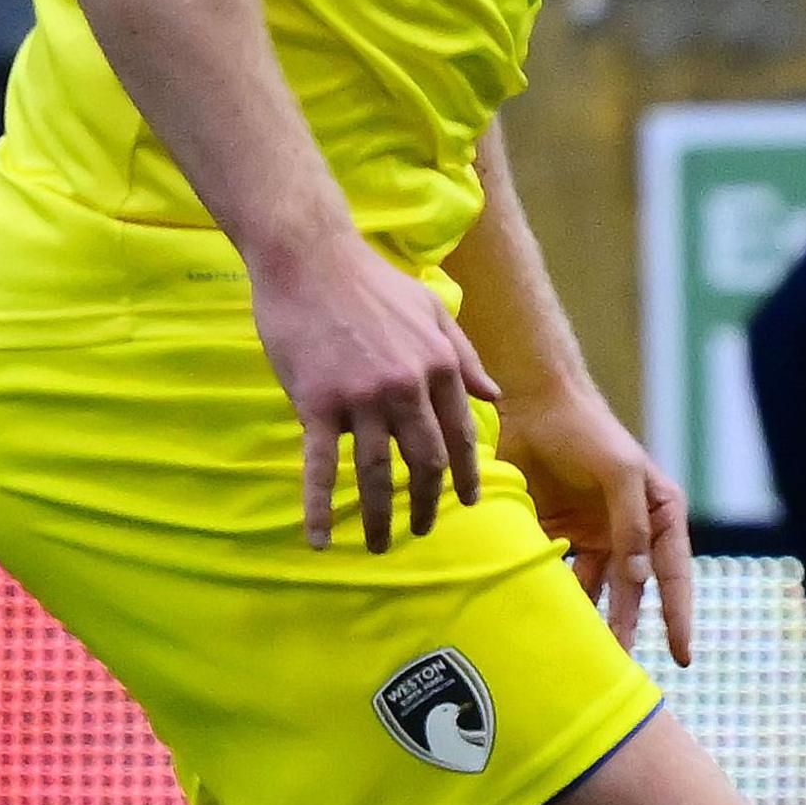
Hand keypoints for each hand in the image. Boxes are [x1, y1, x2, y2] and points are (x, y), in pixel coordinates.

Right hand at [251, 231, 494, 552]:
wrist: (312, 259)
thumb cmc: (372, 282)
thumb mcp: (433, 310)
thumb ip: (464, 356)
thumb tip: (493, 394)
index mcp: (441, 366)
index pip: (461, 434)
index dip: (467, 473)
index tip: (469, 502)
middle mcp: (409, 387)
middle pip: (426, 462)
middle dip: (427, 503)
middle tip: (422, 530)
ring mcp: (362, 398)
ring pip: (377, 473)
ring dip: (382, 516)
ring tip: (383, 545)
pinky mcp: (317, 403)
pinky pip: (321, 466)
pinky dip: (321, 508)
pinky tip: (322, 539)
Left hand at [497, 380, 695, 665]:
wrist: (533, 407)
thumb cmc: (589, 432)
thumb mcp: (620, 474)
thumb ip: (631, 525)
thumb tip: (641, 580)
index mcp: (661, 513)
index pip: (674, 572)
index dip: (679, 615)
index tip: (683, 654)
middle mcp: (632, 530)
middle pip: (635, 591)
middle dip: (630, 628)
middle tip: (620, 669)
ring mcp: (595, 534)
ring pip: (597, 590)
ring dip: (592, 620)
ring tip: (584, 656)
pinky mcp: (559, 535)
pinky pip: (561, 575)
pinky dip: (557, 597)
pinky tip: (550, 619)